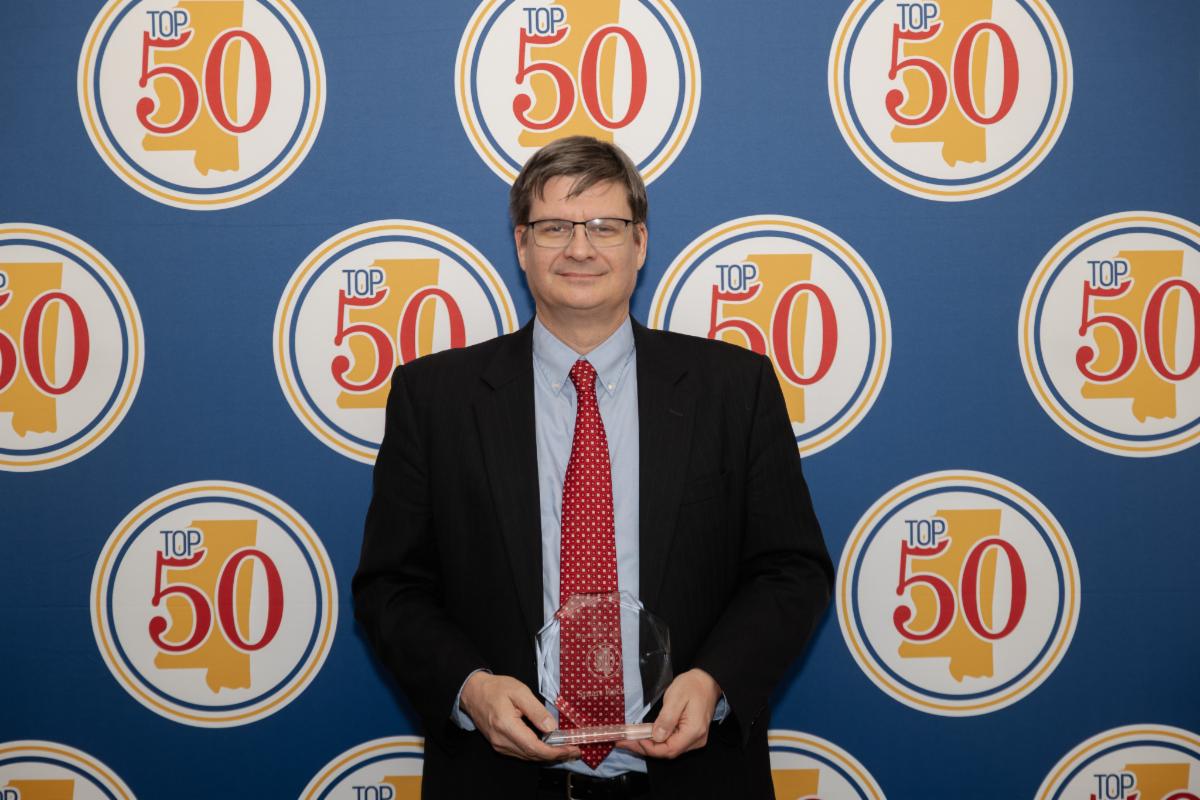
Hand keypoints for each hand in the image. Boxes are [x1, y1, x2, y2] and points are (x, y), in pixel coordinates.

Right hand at [458, 672, 581, 761]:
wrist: (472, 692)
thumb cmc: (495, 689)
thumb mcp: (519, 691)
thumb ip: (536, 710)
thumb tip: (551, 727)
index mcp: (506, 726)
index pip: (534, 747)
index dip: (554, 751)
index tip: (570, 749)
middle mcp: (501, 740)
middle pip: (532, 755)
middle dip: (555, 755)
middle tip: (574, 751)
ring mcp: (499, 745)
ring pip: (527, 756)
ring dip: (547, 755)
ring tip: (565, 750)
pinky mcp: (499, 744)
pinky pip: (521, 753)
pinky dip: (536, 752)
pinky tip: (548, 747)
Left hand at [617, 668, 721, 759]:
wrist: (707, 680)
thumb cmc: (691, 685)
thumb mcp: (676, 698)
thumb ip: (666, 719)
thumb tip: (656, 737)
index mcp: (693, 731)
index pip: (669, 749)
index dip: (649, 748)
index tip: (633, 739)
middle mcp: (696, 740)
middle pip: (667, 752)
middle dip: (644, 748)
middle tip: (623, 742)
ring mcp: (694, 739)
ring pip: (669, 749)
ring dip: (648, 745)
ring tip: (630, 740)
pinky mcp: (690, 735)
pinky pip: (672, 743)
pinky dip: (657, 741)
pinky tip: (644, 736)